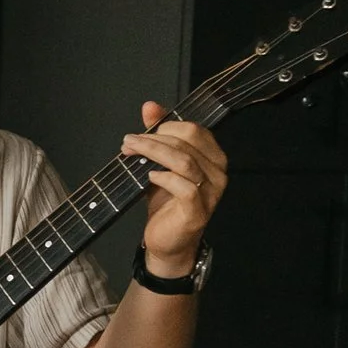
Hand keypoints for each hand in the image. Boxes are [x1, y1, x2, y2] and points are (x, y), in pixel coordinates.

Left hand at [125, 103, 226, 270]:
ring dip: (153, 152)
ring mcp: (211, 192)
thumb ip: (158, 135)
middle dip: (154, 138)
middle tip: (129, 142)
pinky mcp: (198, 210)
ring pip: (184, 161)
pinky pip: (184, 186)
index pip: (194, 129)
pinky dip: (164, 177)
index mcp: (213, 157)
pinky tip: (148, 176)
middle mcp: (218, 172)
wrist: (167, 241)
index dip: (164, 127)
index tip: (137, 133)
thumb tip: (150, 106)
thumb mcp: (159, 164)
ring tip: (131, 153)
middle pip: (188, 142)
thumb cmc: (165, 202)